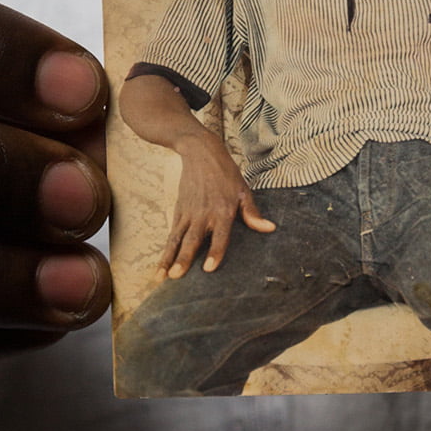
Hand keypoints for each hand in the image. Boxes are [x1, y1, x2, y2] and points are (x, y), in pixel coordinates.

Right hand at [159, 134, 274, 277]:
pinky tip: (160, 267)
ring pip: (177, 240)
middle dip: (183, 258)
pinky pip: (171, 235)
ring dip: (168, 259)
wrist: (201, 153)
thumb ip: (252, 213)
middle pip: (193, 240)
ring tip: (161, 276)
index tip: (208, 268)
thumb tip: (269, 228)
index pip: (220, 236)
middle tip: (176, 276)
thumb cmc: (226, 174)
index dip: (215, 252)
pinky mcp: (179, 211)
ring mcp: (189, 214)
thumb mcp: (243, 191)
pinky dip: (165, 251)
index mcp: (223, 211)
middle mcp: (204, 214)